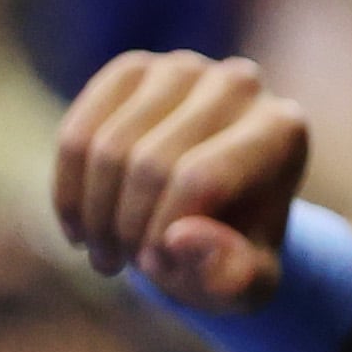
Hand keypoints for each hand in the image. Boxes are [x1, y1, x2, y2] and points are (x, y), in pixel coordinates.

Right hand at [51, 53, 309, 303]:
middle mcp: (239, 84)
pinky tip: (80, 228)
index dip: (163, 234)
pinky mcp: (133, 70)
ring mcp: (183, 69)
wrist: (216, 214)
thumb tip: (181, 238)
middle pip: (150, 164)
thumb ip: (232, 273)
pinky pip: (77, 134)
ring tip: (106, 255)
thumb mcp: (248, 282)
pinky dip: (69, 191)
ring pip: (108, 149)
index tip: (160, 269)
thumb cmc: (236, 250)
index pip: (201, 179)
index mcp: (282, 129)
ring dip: (94, 217)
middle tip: (124, 266)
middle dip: (126, 229)